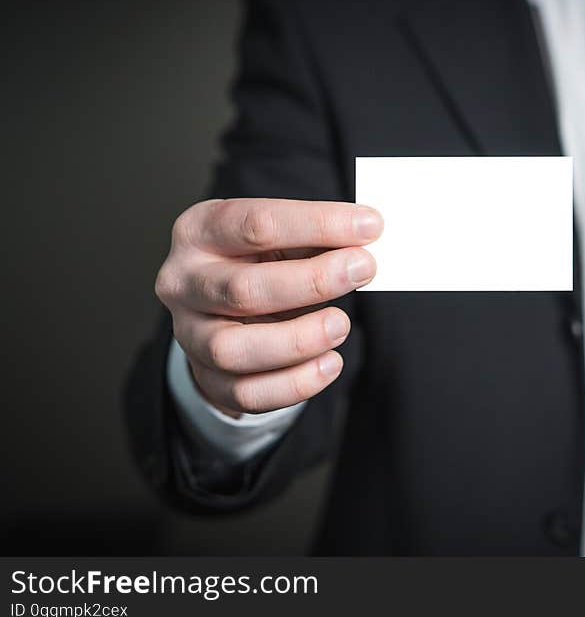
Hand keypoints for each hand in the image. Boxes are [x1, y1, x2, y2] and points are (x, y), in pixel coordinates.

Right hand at [155, 198, 382, 414]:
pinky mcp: (208, 378)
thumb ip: (318, 238)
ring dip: (298, 340)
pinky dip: (296, 383)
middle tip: (363, 269)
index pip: (257, 223)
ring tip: (341, 325)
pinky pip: (247, 393)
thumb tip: (367, 238)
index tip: (370, 226)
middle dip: (313, 281)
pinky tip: (330, 362)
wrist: (227, 309)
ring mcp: (190, 334)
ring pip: (233, 350)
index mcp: (199, 231)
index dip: (318, 223)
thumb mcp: (283, 238)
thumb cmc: (262, 262)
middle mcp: (183, 282)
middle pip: (243, 289)